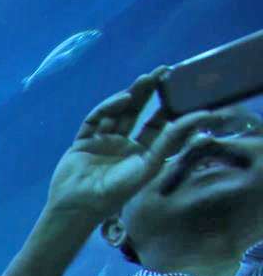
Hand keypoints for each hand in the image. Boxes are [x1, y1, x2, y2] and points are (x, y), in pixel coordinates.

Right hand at [44, 70, 188, 221]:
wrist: (79, 205)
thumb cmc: (116, 192)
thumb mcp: (149, 166)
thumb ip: (170, 142)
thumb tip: (197, 118)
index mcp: (141, 153)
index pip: (157, 125)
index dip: (168, 107)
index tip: (180, 89)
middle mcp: (123, 144)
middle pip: (138, 112)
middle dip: (150, 92)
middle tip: (164, 70)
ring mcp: (102, 140)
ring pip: (118, 112)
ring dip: (131, 95)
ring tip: (146, 78)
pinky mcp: (83, 140)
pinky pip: (95, 120)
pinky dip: (107, 108)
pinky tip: (123, 100)